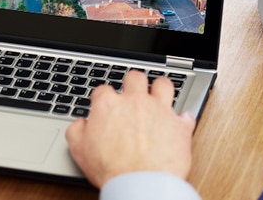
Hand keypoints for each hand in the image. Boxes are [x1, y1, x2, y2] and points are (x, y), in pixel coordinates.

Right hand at [65, 70, 195, 187]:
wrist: (139, 184)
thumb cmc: (111, 169)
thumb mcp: (79, 150)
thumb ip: (76, 131)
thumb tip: (80, 124)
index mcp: (109, 105)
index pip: (103, 89)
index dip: (103, 97)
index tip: (104, 105)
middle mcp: (135, 102)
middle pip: (135, 78)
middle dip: (132, 83)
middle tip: (132, 93)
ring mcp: (159, 111)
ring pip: (163, 85)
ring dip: (160, 89)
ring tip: (157, 96)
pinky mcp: (179, 125)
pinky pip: (186, 115)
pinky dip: (182, 119)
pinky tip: (178, 122)